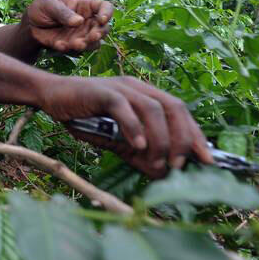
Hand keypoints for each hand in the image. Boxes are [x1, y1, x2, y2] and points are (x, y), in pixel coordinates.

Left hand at [21, 0, 112, 52]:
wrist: (30, 25)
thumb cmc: (42, 8)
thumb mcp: (50, 5)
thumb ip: (63, 12)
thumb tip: (79, 21)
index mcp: (85, 6)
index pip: (104, 7)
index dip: (107, 13)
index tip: (102, 19)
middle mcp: (88, 21)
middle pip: (104, 28)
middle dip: (100, 33)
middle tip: (92, 36)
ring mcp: (82, 35)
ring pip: (94, 43)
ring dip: (87, 44)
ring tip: (76, 44)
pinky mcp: (73, 46)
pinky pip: (77, 51)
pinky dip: (69, 49)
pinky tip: (59, 44)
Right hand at [38, 75, 213, 178]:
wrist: (51, 97)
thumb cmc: (84, 116)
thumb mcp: (116, 139)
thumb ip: (139, 152)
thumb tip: (162, 173)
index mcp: (145, 94)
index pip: (180, 111)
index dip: (195, 134)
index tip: (206, 159)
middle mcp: (137, 87)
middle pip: (173, 107)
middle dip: (183, 138)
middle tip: (179, 164)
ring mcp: (120, 87)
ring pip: (153, 109)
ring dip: (161, 138)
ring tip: (158, 161)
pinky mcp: (102, 91)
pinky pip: (124, 107)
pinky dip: (134, 127)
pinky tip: (137, 146)